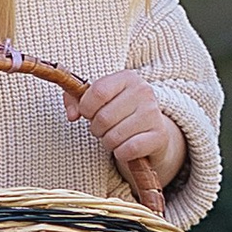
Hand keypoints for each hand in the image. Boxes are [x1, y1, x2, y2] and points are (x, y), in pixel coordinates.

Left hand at [76, 71, 185, 187]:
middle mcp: (143, 92)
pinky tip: (125, 148)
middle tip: (103, 129)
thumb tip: (72, 115)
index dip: (85, 107)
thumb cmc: (118, 113)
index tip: (87, 113)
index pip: (98, 91)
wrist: (151, 131)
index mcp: (127, 77)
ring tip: (114, 138)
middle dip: (96, 129)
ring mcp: (153, 114)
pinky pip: (128, 150)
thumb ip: (74, 100)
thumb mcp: (98, 100)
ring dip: (108, 143)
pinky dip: (121, 153)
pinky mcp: (159, 136)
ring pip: (114, 137)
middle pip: (103, 117)